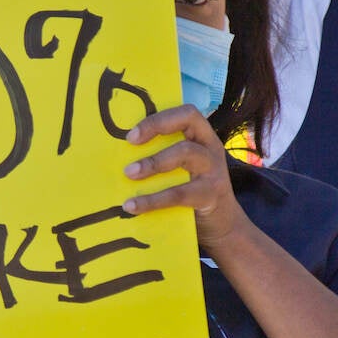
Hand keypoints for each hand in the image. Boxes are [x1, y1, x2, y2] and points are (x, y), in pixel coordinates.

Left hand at [122, 105, 251, 252]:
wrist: (221, 224)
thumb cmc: (191, 188)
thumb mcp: (181, 167)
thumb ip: (162, 154)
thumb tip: (116, 154)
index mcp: (202, 137)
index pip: (187, 113)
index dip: (159, 119)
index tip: (132, 134)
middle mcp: (210, 149)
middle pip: (188, 127)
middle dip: (156, 131)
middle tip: (128, 144)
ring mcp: (213, 171)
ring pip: (185, 154)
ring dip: (153, 162)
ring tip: (128, 174)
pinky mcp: (210, 195)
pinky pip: (179, 194)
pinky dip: (152, 200)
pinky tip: (132, 206)